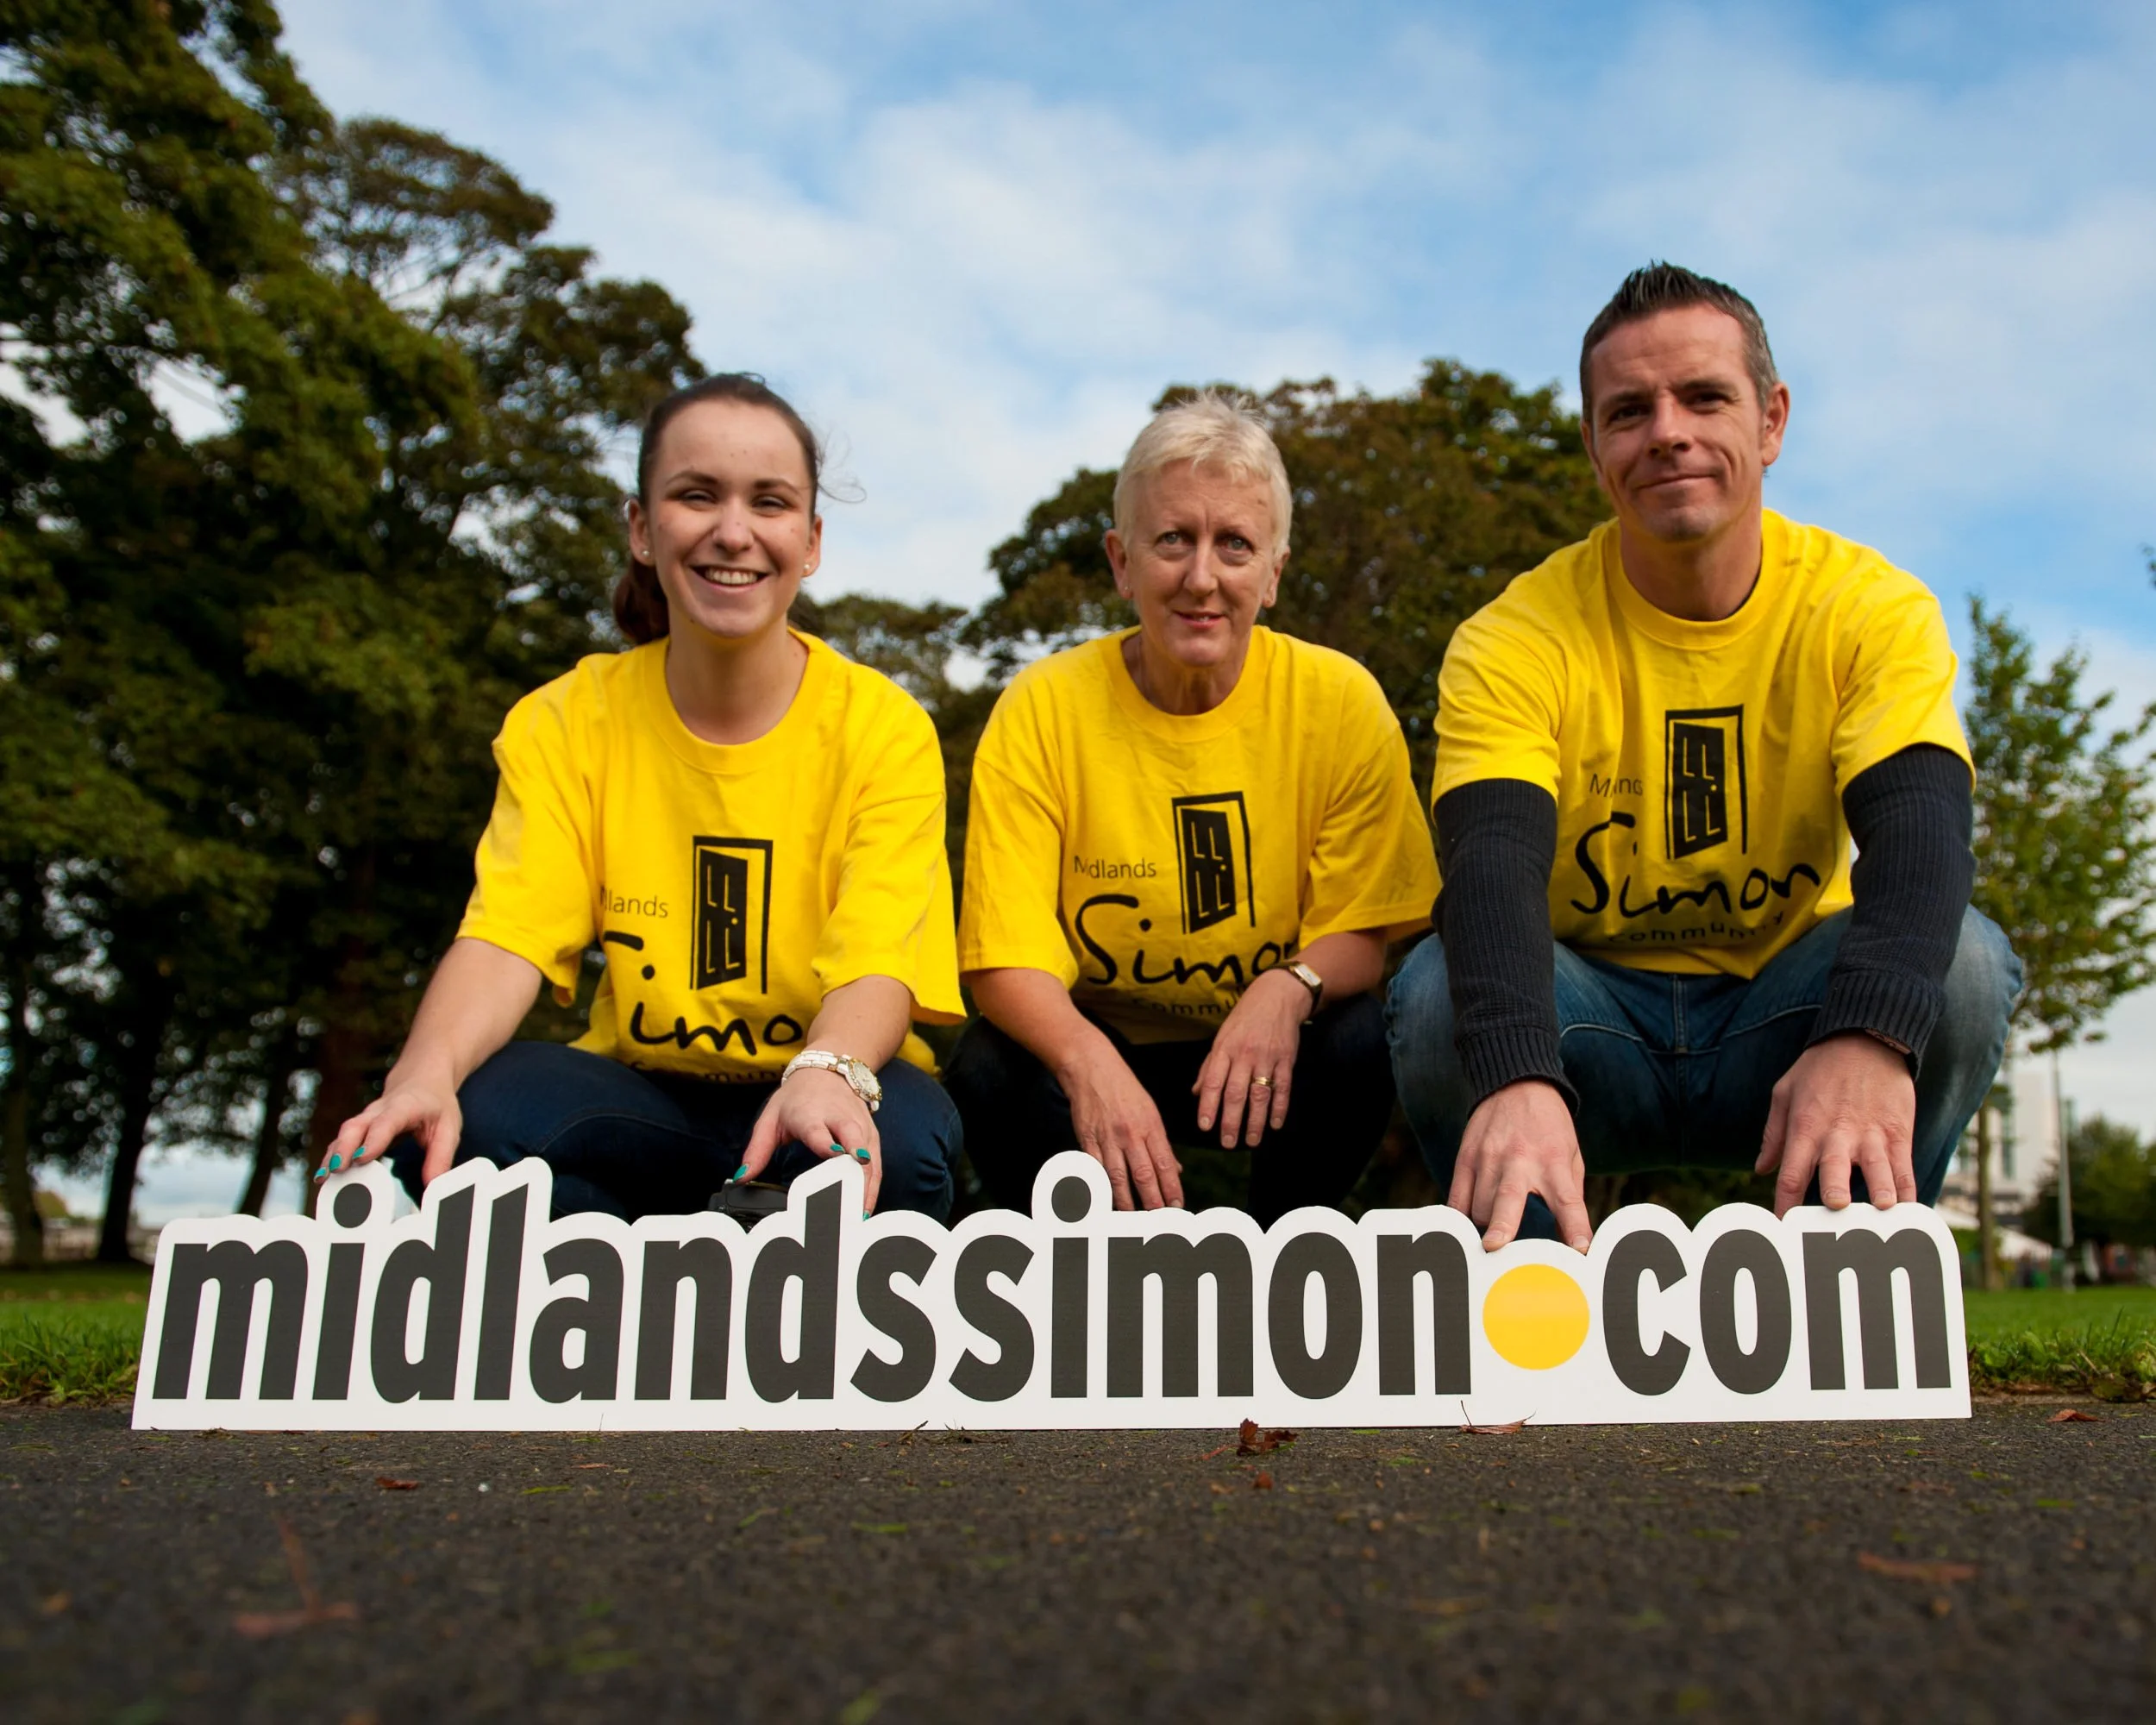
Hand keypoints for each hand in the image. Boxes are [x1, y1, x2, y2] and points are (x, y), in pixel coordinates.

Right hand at [319, 1069, 462, 1187]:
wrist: (421, 1081)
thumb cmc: (435, 1106)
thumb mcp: (448, 1128)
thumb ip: (440, 1157)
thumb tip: (432, 1187)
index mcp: (403, 1107)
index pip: (386, 1123)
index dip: (372, 1140)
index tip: (361, 1158)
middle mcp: (378, 1111)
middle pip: (355, 1126)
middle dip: (343, 1148)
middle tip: (336, 1170)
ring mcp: (365, 1119)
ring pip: (344, 1134)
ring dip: (332, 1156)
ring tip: (323, 1178)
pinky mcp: (358, 1128)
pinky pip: (342, 1142)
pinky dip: (332, 1158)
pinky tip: (323, 1177)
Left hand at [742, 1067, 881, 1211]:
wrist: (827, 1071)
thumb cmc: (798, 1097)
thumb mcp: (771, 1117)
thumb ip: (757, 1149)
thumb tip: (742, 1176)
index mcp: (811, 1114)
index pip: (820, 1130)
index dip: (827, 1144)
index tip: (834, 1157)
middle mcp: (840, 1119)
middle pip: (853, 1142)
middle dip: (855, 1170)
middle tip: (851, 1200)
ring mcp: (860, 1127)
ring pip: (869, 1158)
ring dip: (865, 1187)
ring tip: (858, 1216)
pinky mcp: (872, 1135)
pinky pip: (876, 1165)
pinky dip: (872, 1187)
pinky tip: (865, 1209)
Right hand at [1058, 1043, 1182, 1209]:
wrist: (1091, 1068)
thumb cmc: (1123, 1088)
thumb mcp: (1150, 1111)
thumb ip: (1161, 1142)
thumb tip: (1174, 1168)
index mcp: (1150, 1126)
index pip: (1165, 1163)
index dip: (1172, 1187)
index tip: (1177, 1205)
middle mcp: (1131, 1133)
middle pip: (1144, 1174)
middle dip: (1153, 1200)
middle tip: (1159, 1218)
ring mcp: (1108, 1138)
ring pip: (1118, 1176)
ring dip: (1126, 1200)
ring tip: (1132, 1216)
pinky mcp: (1087, 1139)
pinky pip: (1095, 1169)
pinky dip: (1101, 1186)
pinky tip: (1106, 1199)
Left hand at [1194, 968, 1304, 1148]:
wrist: (1277, 997)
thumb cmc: (1244, 1019)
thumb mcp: (1222, 1037)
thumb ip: (1210, 1066)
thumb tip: (1196, 1092)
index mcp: (1224, 1049)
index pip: (1213, 1081)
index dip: (1207, 1105)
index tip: (1204, 1126)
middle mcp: (1244, 1054)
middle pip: (1236, 1092)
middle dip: (1231, 1120)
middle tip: (1228, 1143)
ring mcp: (1267, 1057)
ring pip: (1260, 1094)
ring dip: (1256, 1120)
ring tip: (1252, 1141)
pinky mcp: (1286, 1059)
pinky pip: (1283, 1087)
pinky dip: (1280, 1107)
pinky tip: (1275, 1124)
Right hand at [1449, 1079, 1589, 1251]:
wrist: (1517, 1083)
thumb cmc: (1550, 1128)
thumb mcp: (1571, 1155)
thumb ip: (1570, 1196)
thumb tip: (1570, 1241)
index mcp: (1554, 1162)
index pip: (1568, 1201)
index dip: (1575, 1228)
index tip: (1579, 1251)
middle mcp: (1521, 1160)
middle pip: (1509, 1198)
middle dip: (1502, 1225)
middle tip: (1494, 1247)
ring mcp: (1489, 1157)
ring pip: (1479, 1204)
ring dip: (1486, 1225)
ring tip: (1494, 1235)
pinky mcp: (1466, 1156)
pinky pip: (1457, 1194)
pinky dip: (1461, 1215)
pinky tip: (1467, 1226)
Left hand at [1756, 1033, 1916, 1215]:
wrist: (1866, 1038)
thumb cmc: (1820, 1068)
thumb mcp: (1785, 1091)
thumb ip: (1774, 1134)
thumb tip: (1761, 1170)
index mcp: (1805, 1127)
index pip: (1791, 1173)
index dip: (1785, 1204)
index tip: (1784, 1229)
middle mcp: (1837, 1135)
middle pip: (1833, 1172)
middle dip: (1834, 1194)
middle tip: (1835, 1214)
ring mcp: (1871, 1135)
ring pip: (1877, 1170)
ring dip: (1881, 1191)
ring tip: (1884, 1209)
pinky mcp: (1898, 1133)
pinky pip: (1904, 1168)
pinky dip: (1908, 1191)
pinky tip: (1910, 1211)